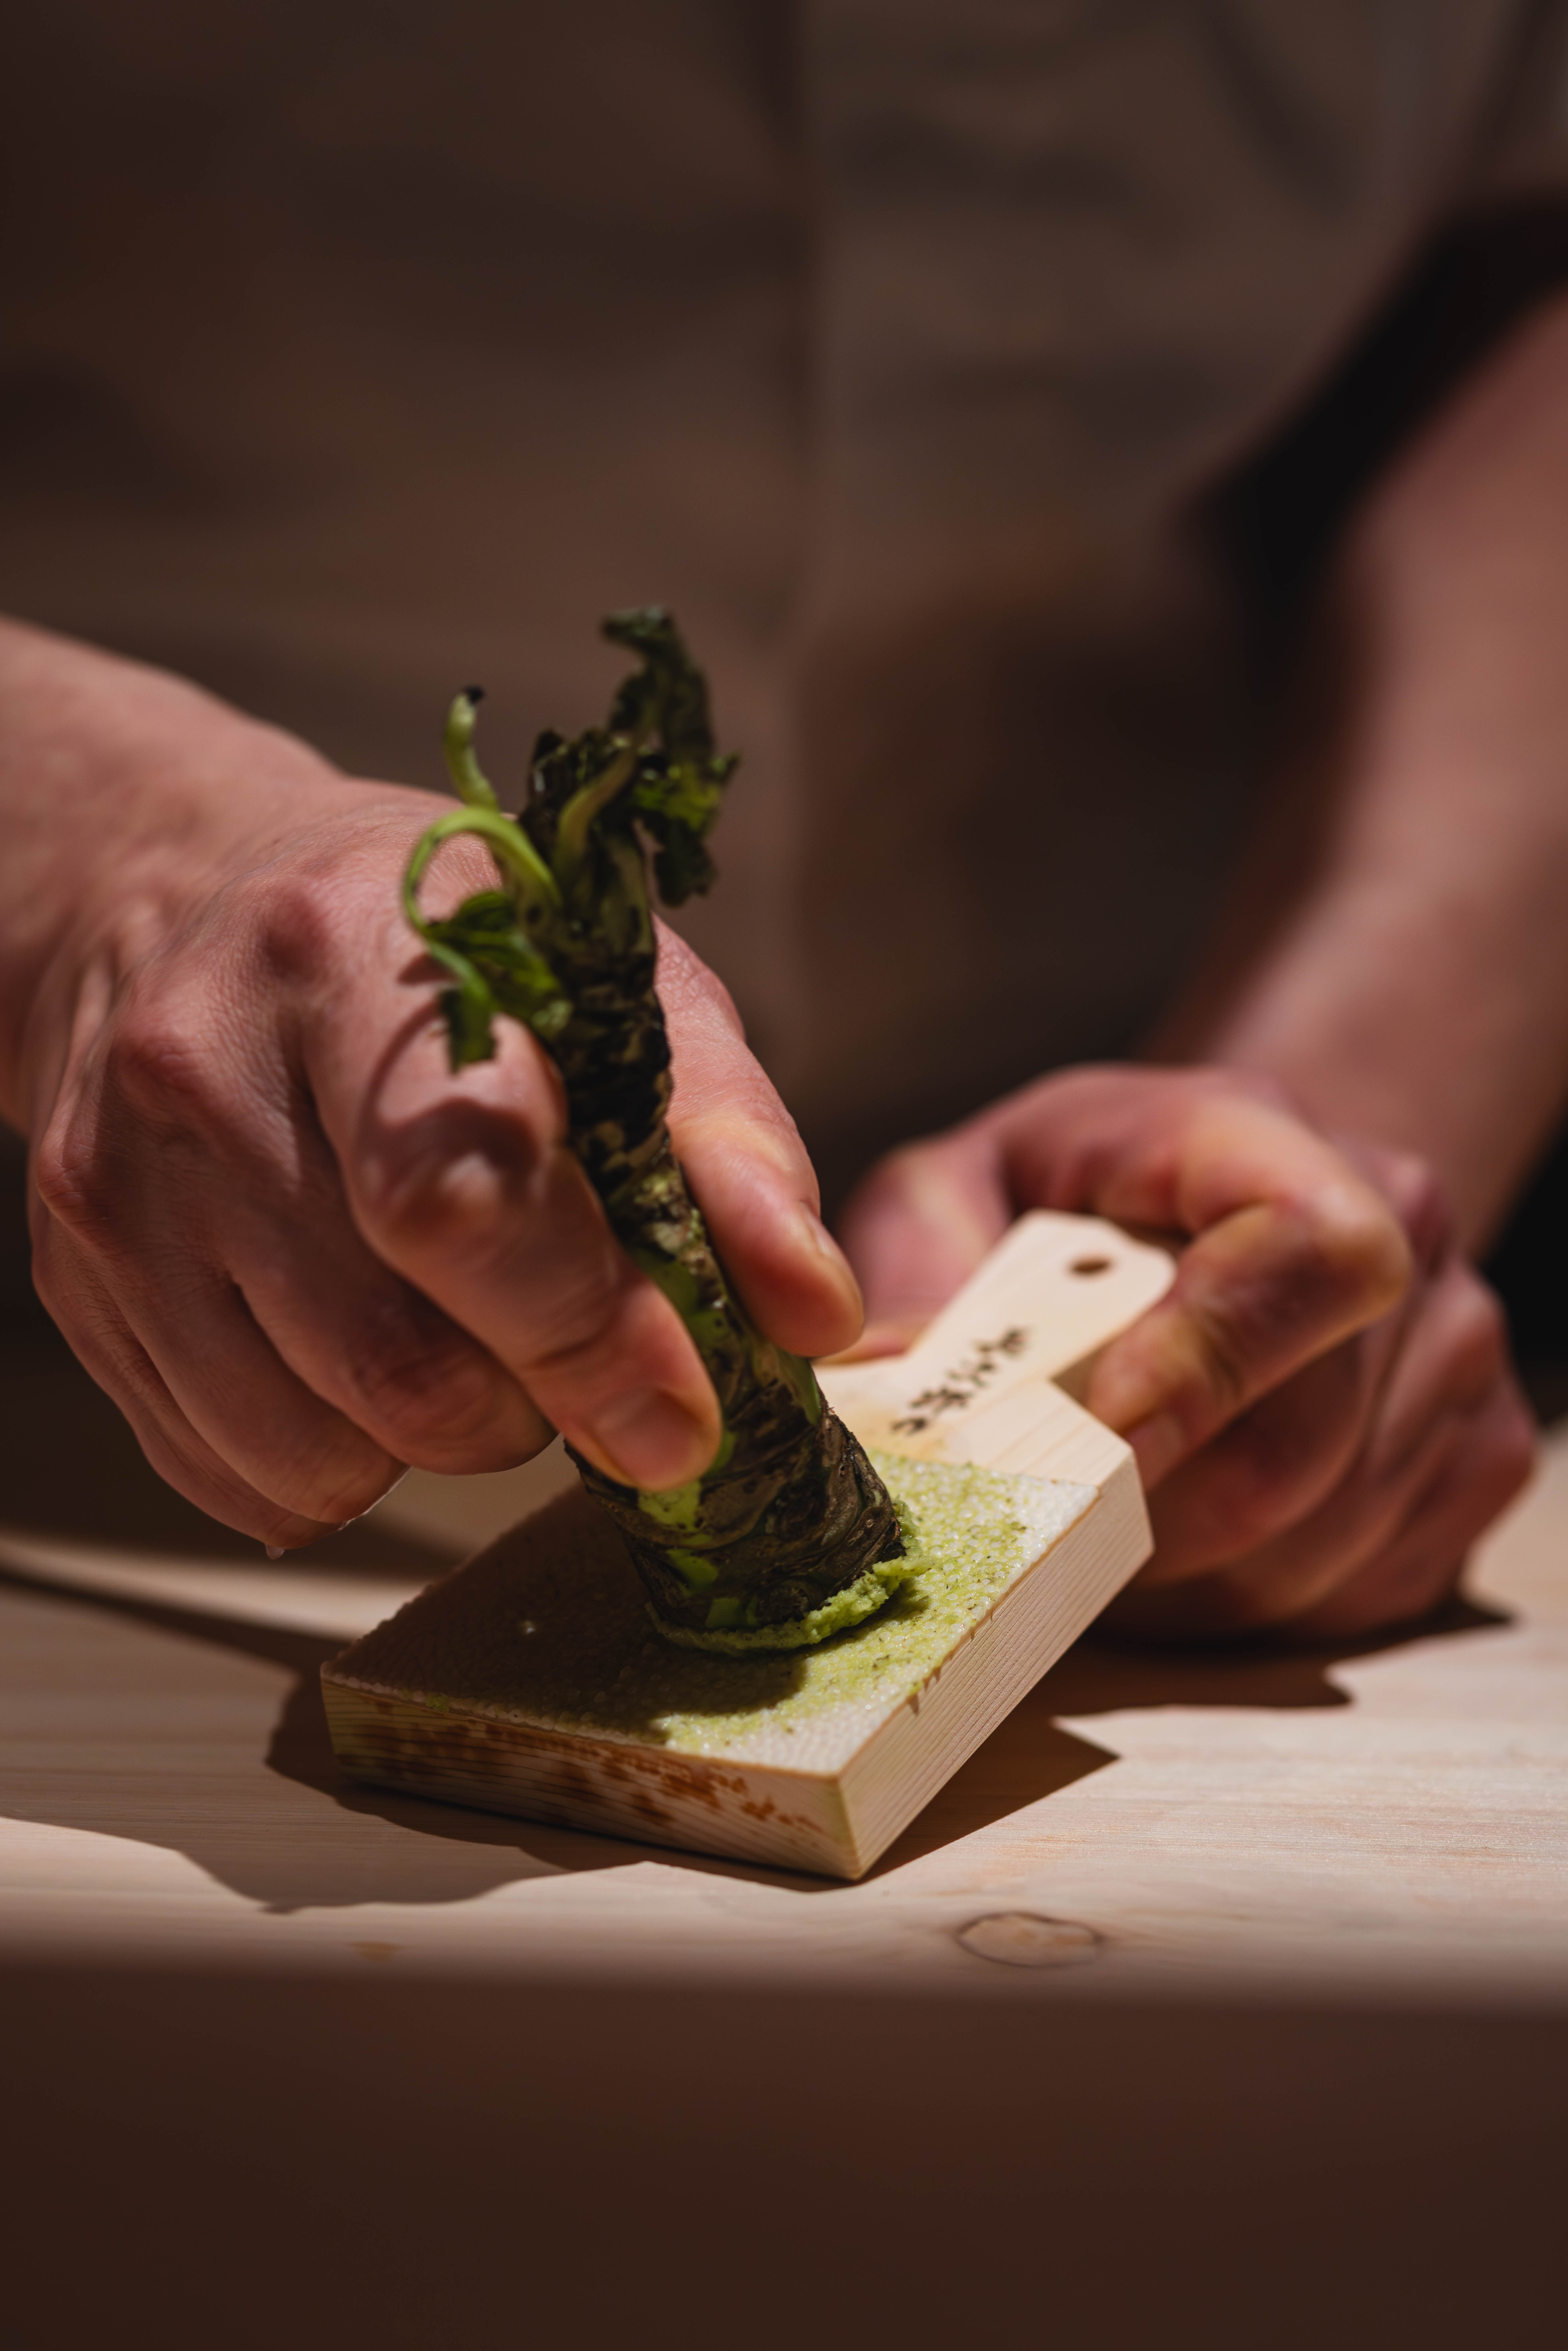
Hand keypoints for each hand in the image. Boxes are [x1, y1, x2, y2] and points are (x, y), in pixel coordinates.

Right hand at [14, 643, 860, 1548]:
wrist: (179, 899)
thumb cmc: (429, 952)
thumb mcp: (607, 982)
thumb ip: (727, 1141)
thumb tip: (811, 1311)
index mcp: (355, 959)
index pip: (462, 1196)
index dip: (587, 1331)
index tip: (679, 1412)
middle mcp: (206, 1073)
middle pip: (403, 1363)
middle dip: (534, 1401)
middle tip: (568, 1338)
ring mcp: (122, 1195)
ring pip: (325, 1446)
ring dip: (440, 1437)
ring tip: (455, 1324)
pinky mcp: (81, 1291)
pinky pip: (245, 1478)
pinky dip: (338, 1460)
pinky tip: (353, 1348)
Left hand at [838, 1066, 1533, 1638]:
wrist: (1206, 1199)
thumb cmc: (1061, 1199)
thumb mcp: (956, 1188)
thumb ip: (915, 1269)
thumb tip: (873, 1385)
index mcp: (1266, 1134)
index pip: (1306, 1246)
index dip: (1206, 1362)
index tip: (1098, 1436)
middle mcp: (1406, 1231)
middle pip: (1299, 1444)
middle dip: (1150, 1518)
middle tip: (1046, 1531)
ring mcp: (1457, 1353)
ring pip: (1321, 1543)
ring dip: (1186, 1578)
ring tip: (1103, 1532)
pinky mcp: (1473, 1460)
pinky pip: (1358, 1590)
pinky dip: (1251, 1599)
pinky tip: (1188, 1544)